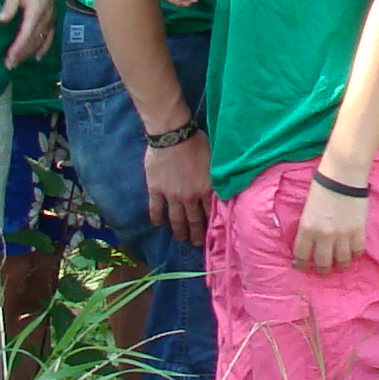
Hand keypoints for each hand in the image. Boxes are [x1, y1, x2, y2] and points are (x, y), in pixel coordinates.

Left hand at [0, 0, 59, 66]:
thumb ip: (9, 6)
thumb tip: (1, 20)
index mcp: (36, 10)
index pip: (26, 34)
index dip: (18, 48)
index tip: (9, 58)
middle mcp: (46, 18)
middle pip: (33, 41)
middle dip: (21, 55)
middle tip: (9, 66)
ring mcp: (51, 19)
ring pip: (41, 41)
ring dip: (29, 53)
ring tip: (17, 63)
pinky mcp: (53, 19)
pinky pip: (50, 37)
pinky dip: (44, 48)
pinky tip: (37, 57)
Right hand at [146, 128, 214, 247]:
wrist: (173, 135)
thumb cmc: (196, 142)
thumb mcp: (214, 160)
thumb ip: (216, 176)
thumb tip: (223, 186)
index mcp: (206, 189)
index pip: (210, 212)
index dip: (211, 224)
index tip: (211, 234)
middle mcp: (190, 197)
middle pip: (194, 220)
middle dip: (196, 234)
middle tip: (196, 244)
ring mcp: (171, 195)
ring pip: (176, 219)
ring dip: (178, 231)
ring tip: (180, 239)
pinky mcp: (156, 189)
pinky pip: (155, 208)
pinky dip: (156, 217)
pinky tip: (157, 224)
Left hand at [295, 172, 369, 271]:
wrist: (343, 175)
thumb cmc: (322, 186)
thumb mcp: (307, 209)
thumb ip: (308, 227)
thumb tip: (310, 242)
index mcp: (307, 227)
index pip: (301, 255)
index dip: (302, 264)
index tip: (304, 266)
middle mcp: (324, 235)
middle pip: (323, 263)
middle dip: (322, 269)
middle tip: (323, 270)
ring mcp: (343, 235)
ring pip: (342, 261)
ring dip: (340, 264)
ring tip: (340, 263)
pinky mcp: (358, 231)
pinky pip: (357, 251)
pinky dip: (355, 254)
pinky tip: (352, 252)